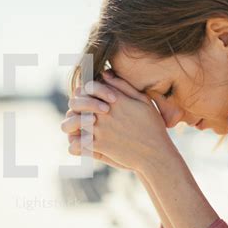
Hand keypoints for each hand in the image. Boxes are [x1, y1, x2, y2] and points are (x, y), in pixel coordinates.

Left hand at [62, 70, 177, 174]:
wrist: (156, 153)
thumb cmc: (152, 126)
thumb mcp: (143, 101)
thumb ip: (123, 86)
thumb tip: (105, 73)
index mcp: (115, 99)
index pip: (88, 87)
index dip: (85, 91)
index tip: (88, 96)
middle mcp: (105, 113)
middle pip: (77, 102)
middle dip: (76, 105)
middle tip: (80, 111)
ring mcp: (101, 129)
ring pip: (73, 121)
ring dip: (72, 123)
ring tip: (77, 127)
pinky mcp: (99, 146)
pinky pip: (77, 143)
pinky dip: (75, 144)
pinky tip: (81, 143)